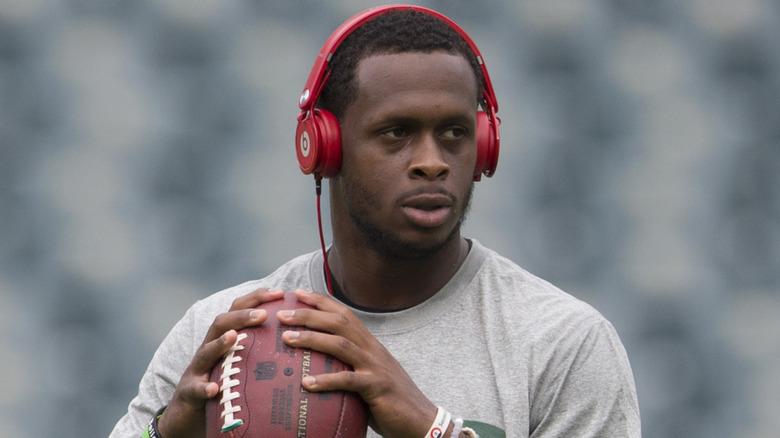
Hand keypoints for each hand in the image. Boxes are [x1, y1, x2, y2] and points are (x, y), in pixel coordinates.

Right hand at [157, 288, 284, 437]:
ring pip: (206, 352)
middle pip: (221, 323)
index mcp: (223, 337)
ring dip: (220, 343)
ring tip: (234, 337)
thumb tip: (296, 337)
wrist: (187, 410)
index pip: (237, 309)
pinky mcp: (189, 392)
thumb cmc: (220, 381)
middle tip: (263, 314)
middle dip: (241, 316)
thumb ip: (259, 347)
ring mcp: (197, 369)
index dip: (257, 298)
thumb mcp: (238, 360)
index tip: (279, 292)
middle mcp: (208, 348)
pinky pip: (196, 389)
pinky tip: (214, 389)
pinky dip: (204, 388)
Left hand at [278, 289, 438, 437]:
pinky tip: (306, 383)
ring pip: (341, 344)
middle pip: (339, 322)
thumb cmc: (390, 399)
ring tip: (287, 339)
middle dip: (309, 314)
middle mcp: (372, 349)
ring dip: (312, 338)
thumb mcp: (368, 375)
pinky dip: (326, 380)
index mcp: (369, 343)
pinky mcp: (377, 387)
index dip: (321, 301)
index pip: (344, 313)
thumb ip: (348, 367)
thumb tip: (317, 369)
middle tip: (282, 313)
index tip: (298, 292)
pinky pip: (348, 381)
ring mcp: (375, 367)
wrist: (420, 418)